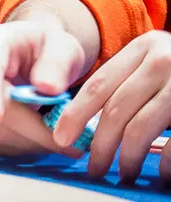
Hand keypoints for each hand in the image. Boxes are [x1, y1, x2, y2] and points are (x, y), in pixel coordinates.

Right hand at [0, 0, 95, 157]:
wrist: (33, 52)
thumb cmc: (47, 48)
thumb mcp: (62, 47)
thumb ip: (57, 64)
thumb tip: (46, 87)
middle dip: (34, 135)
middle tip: (72, 148)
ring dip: (29, 145)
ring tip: (55, 140)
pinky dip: (16, 150)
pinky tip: (35, 140)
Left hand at [54, 30, 170, 183]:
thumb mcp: (157, 63)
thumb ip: (128, 80)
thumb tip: (84, 118)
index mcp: (145, 48)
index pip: (98, 84)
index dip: (75, 114)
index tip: (61, 138)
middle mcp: (164, 60)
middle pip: (114, 110)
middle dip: (99, 145)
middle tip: (93, 168)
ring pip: (138, 129)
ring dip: (125, 158)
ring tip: (122, 174)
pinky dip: (163, 164)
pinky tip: (161, 175)